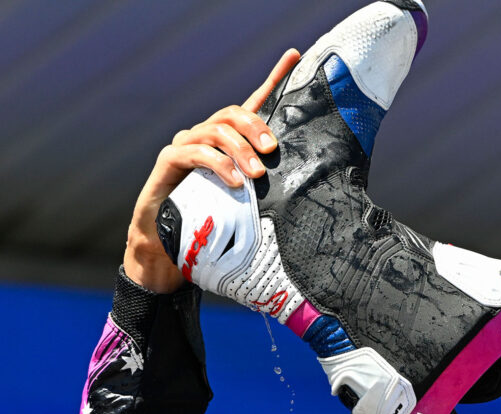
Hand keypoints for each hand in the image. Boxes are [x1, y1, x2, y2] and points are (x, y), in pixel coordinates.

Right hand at [123, 48, 300, 292]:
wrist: (170, 246)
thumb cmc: (214, 224)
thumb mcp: (249, 205)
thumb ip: (267, 191)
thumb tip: (307, 193)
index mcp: (229, 143)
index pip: (252, 104)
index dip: (273, 79)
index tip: (295, 56)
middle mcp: (207, 136)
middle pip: (233, 114)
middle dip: (256, 127)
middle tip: (273, 150)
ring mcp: (187, 145)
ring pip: (216, 131)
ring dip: (240, 151)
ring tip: (256, 175)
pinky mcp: (169, 161)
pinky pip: (196, 153)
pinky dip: (218, 165)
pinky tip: (234, 182)